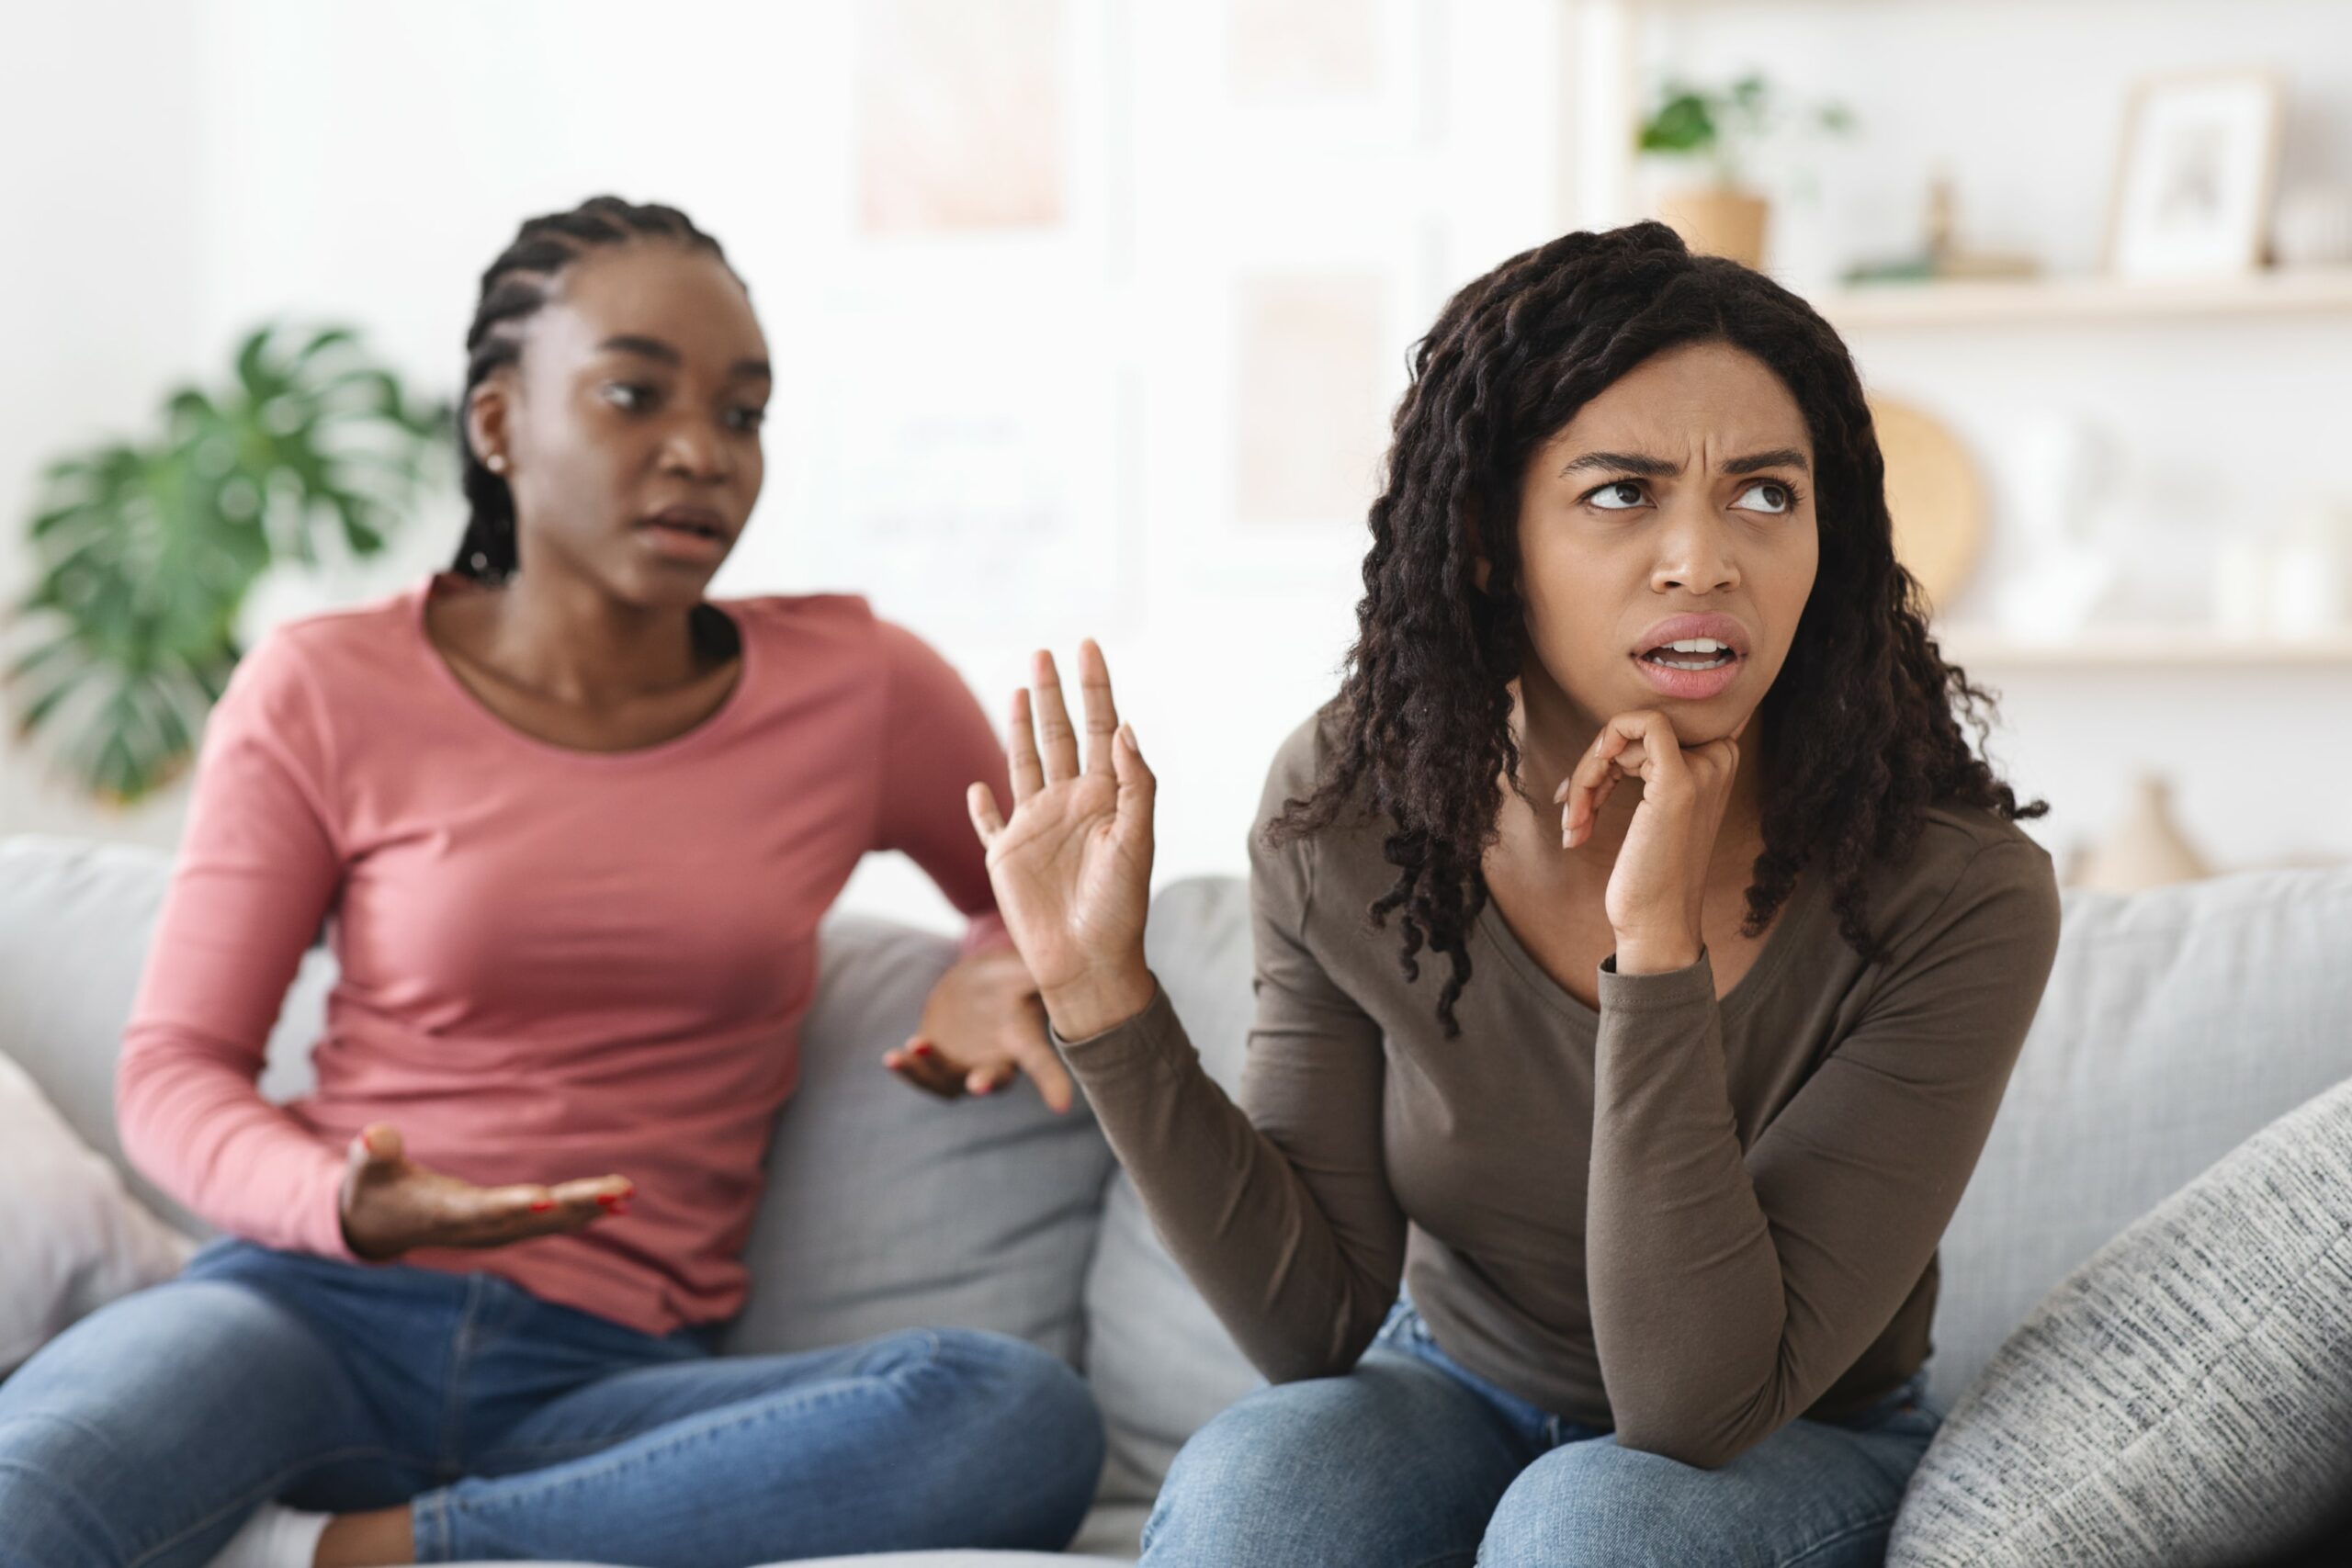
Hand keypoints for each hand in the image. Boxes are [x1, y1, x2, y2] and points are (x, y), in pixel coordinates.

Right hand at [337, 1123, 631, 1261]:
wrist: (377, 1226)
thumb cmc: (373, 1188)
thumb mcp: (365, 1169)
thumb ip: (372, 1153)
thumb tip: (375, 1136)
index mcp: (443, 1214)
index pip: (481, 1212)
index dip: (511, 1208)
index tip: (545, 1201)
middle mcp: (477, 1229)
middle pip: (531, 1221)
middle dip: (575, 1206)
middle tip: (617, 1193)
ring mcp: (495, 1231)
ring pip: (550, 1223)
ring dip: (590, 1209)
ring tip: (627, 1193)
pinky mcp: (507, 1226)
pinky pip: (553, 1222)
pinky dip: (586, 1212)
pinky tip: (621, 1202)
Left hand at [884, 946, 1075, 1112]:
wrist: (979, 984)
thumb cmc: (1012, 977)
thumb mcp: (1028, 971)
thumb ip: (1042, 970)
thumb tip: (1066, 955)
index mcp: (1024, 1041)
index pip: (1043, 1064)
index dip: (1053, 1084)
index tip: (1062, 1106)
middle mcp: (996, 1061)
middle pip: (994, 1079)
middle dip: (986, 1083)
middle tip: (978, 1084)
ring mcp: (963, 1066)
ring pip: (949, 1082)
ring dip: (930, 1072)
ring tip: (913, 1047)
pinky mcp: (934, 1061)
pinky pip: (920, 1073)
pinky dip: (907, 1068)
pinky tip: (891, 1058)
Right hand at [966, 641, 1157, 1042]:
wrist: (1088, 963)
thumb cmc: (1120, 908)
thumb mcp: (1136, 842)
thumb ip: (1135, 785)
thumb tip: (1125, 729)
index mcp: (1106, 796)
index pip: (1102, 727)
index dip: (1095, 687)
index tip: (1088, 645)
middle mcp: (1070, 803)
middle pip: (1060, 734)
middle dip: (1053, 693)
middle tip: (1045, 651)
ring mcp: (1036, 827)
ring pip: (1025, 763)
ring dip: (1019, 727)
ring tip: (1018, 689)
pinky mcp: (1006, 856)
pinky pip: (990, 823)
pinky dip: (982, 805)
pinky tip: (977, 786)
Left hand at [1554, 709, 1748, 969]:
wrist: (1657, 922)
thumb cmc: (1649, 873)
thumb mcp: (1652, 809)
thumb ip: (1644, 768)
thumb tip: (1606, 736)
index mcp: (1718, 761)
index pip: (1652, 728)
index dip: (1612, 754)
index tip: (1589, 794)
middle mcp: (1720, 758)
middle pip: (1635, 730)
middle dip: (1592, 768)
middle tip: (1572, 812)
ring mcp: (1704, 768)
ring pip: (1626, 734)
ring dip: (1585, 776)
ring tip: (1573, 822)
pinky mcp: (1679, 780)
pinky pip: (1640, 723)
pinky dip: (1600, 749)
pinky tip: (1585, 792)